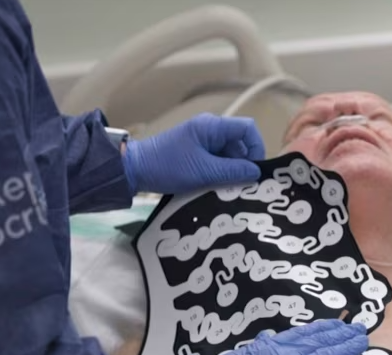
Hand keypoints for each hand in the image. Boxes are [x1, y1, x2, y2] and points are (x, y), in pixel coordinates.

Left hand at [123, 113, 264, 194]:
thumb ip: (233, 171)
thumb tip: (257, 172)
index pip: (248, 129)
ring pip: (230, 155)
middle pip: (241, 144)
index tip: (255, 170)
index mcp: (213, 127)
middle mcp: (211, 130)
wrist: (134, 170)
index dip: (257, 148)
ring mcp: (203, 142)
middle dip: (244, 164)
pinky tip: (219, 188)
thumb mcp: (204, 171)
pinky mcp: (197, 154)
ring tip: (230, 190)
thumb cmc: (168, 166)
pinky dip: (222, 174)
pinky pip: (218, 161)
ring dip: (233, 172)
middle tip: (243, 185)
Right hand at [206, 320, 367, 354]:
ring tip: (362, 341)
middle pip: (321, 340)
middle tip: (358, 328)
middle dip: (341, 333)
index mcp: (271, 346)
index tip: (336, 324)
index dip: (323, 328)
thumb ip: (255, 349)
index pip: (303, 334)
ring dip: (348, 347)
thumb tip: (265, 338)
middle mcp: (287, 354)